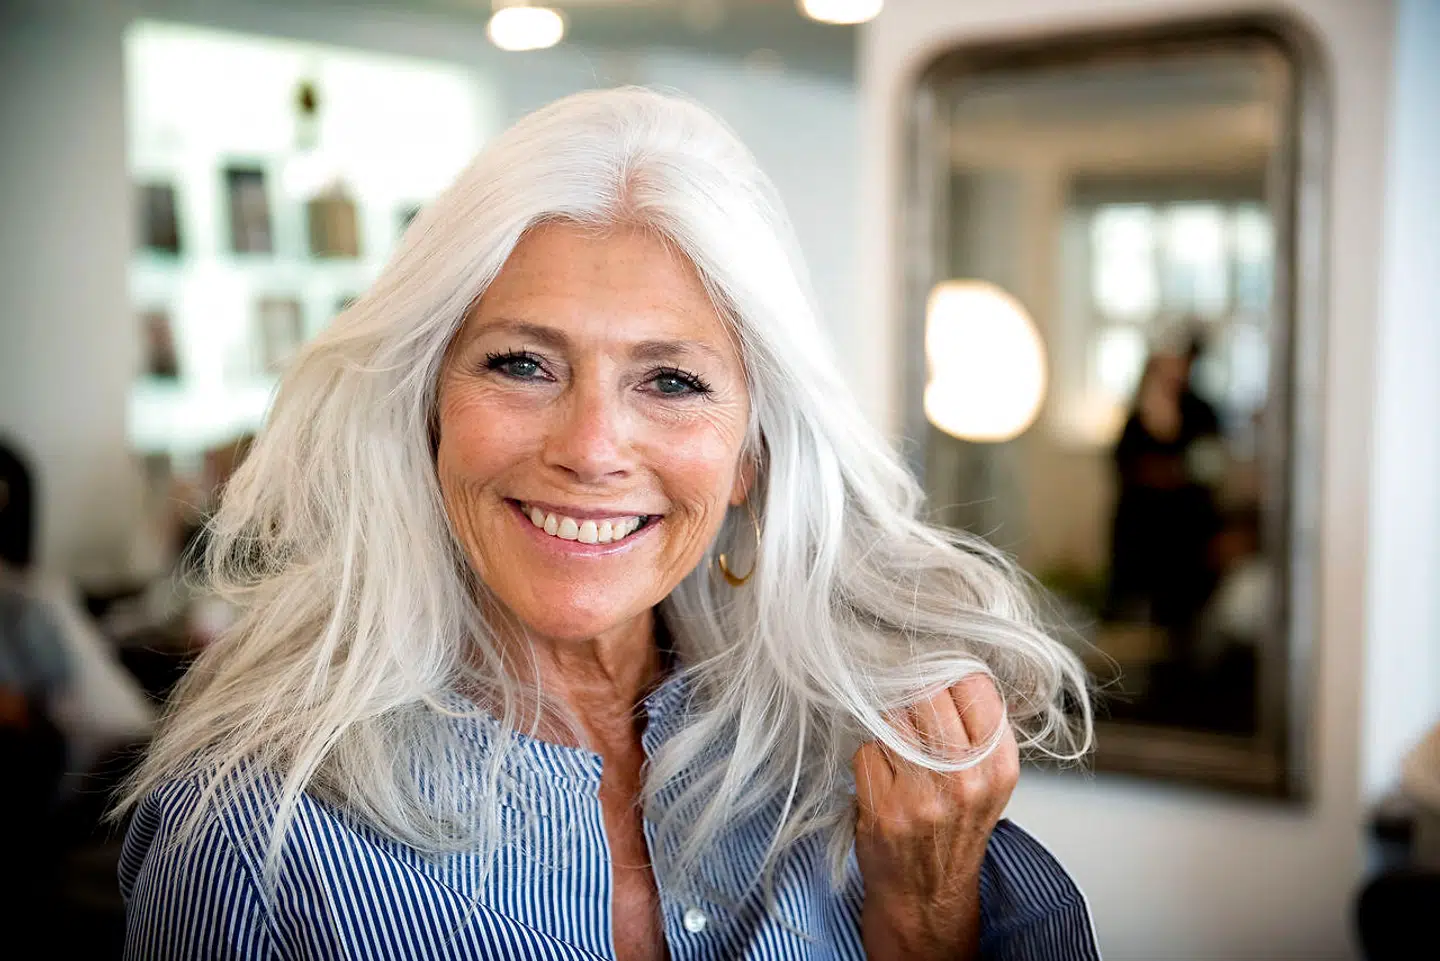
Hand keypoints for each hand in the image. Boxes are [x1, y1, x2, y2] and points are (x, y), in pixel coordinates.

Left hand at [852, 674, 1018, 960]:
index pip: (972, 682)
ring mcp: (925, 795)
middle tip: (909, 716)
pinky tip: (882, 782)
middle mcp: (968, 778)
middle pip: (926, 690)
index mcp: (999, 764)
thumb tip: (946, 662)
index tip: (934, 679)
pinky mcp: (887, 808)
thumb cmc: (952, 829)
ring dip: (886, 727)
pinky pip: (866, 749)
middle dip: (911, 694)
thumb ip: (976, 726)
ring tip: (899, 754)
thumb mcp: (986, 778)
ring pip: (891, 716)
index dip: (947, 674)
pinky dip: (867, 759)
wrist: (927, 897)